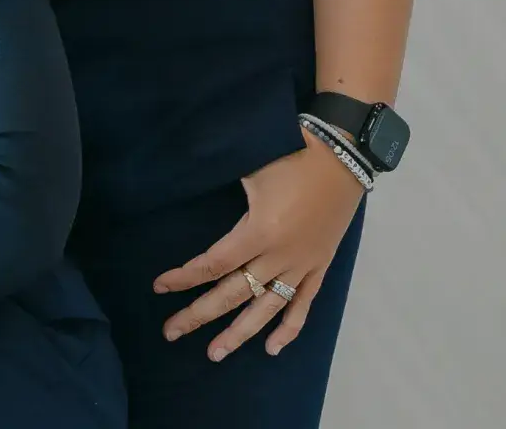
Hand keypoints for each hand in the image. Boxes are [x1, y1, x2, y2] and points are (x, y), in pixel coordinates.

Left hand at [154, 136, 363, 359]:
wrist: (345, 155)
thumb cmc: (293, 152)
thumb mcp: (251, 166)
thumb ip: (222, 183)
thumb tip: (187, 181)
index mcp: (260, 231)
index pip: (214, 264)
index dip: (185, 277)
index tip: (160, 286)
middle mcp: (280, 256)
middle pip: (234, 293)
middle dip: (200, 315)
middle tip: (171, 332)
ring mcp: (302, 265)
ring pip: (267, 307)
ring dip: (240, 332)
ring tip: (215, 354)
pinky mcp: (320, 266)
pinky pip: (304, 303)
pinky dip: (290, 327)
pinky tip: (273, 348)